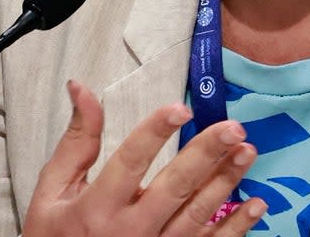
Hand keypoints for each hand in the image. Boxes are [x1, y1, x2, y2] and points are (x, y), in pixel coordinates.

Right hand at [22, 80, 265, 236]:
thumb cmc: (56, 236)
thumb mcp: (53, 190)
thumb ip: (76, 141)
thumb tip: (81, 88)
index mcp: (97, 207)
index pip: (130, 162)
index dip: (155, 132)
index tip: (180, 108)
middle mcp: (128, 231)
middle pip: (174, 187)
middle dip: (206, 154)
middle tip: (233, 128)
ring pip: (196, 214)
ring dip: (226, 182)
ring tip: (247, 152)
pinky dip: (235, 228)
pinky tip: (255, 205)